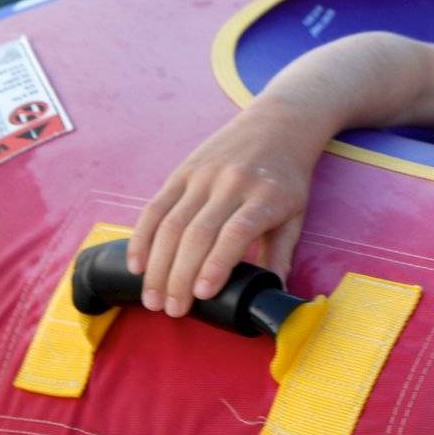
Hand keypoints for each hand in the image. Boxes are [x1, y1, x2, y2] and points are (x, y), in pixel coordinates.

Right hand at [126, 96, 318, 317]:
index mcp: (265, 196)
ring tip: (153, 300)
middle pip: (197, 234)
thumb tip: (273, 293)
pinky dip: (142, 238)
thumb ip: (282, 253)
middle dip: (180, 277)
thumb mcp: (296, 212)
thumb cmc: (288, 176)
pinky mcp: (183, 171)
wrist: (280, 123)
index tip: (202, 295)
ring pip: (171, 224)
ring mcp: (203, 175)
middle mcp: (231, 183)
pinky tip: (137, 266)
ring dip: (157, 266)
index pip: (236, 232)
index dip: (216, 264)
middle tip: (172, 311)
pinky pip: (156, 207)